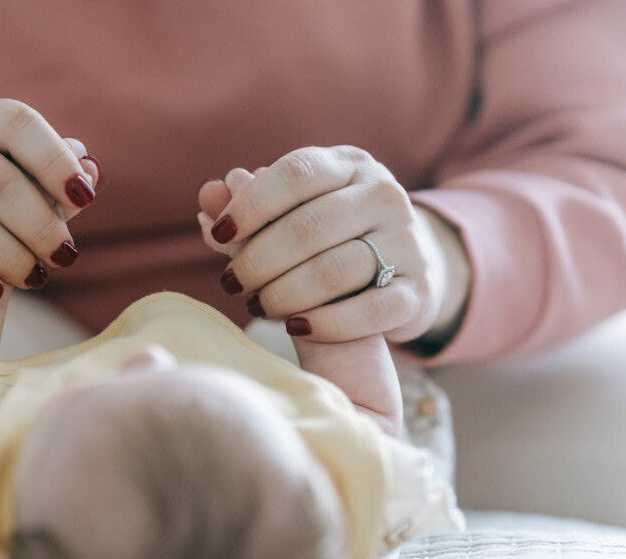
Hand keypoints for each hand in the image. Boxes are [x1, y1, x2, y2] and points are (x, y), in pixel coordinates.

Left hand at [197, 147, 466, 344]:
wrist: (403, 268)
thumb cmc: (328, 234)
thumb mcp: (290, 210)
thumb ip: (246, 206)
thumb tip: (207, 195)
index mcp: (350, 164)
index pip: (297, 173)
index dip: (251, 204)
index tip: (220, 234)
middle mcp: (385, 194)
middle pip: (309, 227)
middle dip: (258, 260)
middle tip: (231, 282)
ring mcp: (407, 242)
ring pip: (335, 271)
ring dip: (283, 295)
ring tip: (257, 306)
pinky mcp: (417, 291)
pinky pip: (370, 311)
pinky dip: (325, 323)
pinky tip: (295, 327)